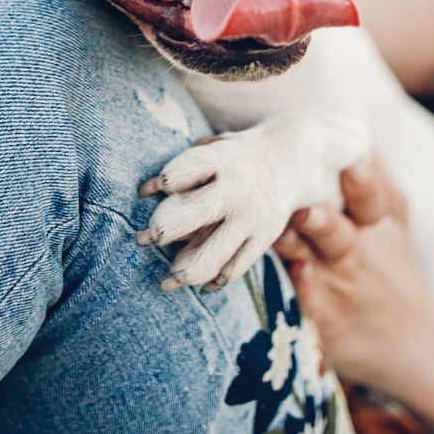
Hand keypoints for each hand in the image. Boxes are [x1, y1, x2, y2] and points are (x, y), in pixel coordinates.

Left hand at [139, 132, 295, 292]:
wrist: (289, 161)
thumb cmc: (234, 158)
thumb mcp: (211, 149)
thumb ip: (181, 171)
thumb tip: (145, 192)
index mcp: (220, 160)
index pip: (181, 174)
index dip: (163, 184)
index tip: (146, 192)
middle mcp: (235, 191)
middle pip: (191, 215)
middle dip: (162, 230)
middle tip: (144, 238)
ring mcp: (251, 218)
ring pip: (211, 256)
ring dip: (182, 272)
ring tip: (166, 281)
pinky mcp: (263, 239)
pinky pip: (233, 270)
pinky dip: (213, 280)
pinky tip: (199, 284)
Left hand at [273, 159, 433, 396]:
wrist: (414, 343)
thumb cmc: (393, 267)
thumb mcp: (393, 219)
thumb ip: (373, 173)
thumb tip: (352, 121)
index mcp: (377, 222)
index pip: (370, 196)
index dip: (361, 179)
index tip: (351, 160)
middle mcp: (357, 251)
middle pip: (337, 228)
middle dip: (323, 215)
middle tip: (307, 203)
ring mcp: (338, 283)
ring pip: (317, 258)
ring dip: (304, 241)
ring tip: (295, 224)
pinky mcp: (322, 314)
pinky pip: (307, 298)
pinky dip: (301, 287)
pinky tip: (295, 275)